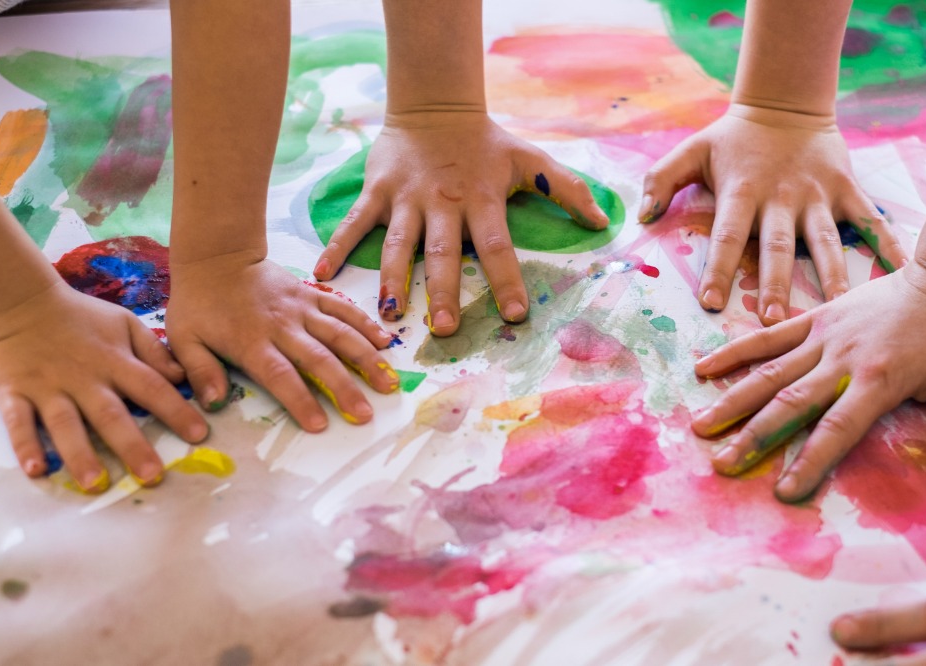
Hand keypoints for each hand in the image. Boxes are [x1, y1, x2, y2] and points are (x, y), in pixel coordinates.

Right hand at [0, 284, 209, 492]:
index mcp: (115, 362)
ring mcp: (47, 388)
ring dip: (81, 455)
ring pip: (66, 425)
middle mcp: (84, 379)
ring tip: (95, 484)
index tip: (199, 436)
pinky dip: (25, 446)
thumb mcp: (124, 323)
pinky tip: (36, 470)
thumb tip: (184, 377)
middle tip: (152, 475)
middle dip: (132, 446)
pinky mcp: (13, 394)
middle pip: (111, 415)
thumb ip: (153, 351)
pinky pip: (18, 422)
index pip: (152, 388)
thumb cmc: (79, 317)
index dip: (176, 411)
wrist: (17, 303)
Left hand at [166, 253, 398, 429]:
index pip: (280, 375)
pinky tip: (385, 342)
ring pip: (340, 333)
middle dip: (345, 388)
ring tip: (389, 383)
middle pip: (320, 358)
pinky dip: (366, 324)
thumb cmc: (199, 304)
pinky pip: (343, 309)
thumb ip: (200, 371)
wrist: (216, 257)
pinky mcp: (312, 294)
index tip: (320, 424)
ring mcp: (302, 308)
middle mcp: (283, 326)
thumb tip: (213, 405)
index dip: (301, 400)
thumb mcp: (183, 339)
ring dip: (366, 359)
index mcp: (252, 341)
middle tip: (366, 414)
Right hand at [313, 112, 608, 335]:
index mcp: (481, 198)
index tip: (513, 315)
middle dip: (445, 291)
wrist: (435, 105)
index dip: (505, 279)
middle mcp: (443, 202)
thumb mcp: (530, 160)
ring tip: (392, 315)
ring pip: (399, 245)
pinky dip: (338, 246)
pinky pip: (355, 223)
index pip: (496, 245)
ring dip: (394, 280)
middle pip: (445, 253)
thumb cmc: (486, 141)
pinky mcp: (376, 191)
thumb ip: (567, 189)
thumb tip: (603, 220)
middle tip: (445, 328)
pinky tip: (322, 274)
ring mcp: (405, 198)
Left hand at [640, 104, 907, 323]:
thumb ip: (662, 179)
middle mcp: (780, 198)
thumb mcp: (692, 150)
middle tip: (773, 321)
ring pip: (824, 241)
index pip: (726, 235)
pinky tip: (903, 272)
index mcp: (742, 193)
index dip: (717, 268)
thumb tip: (641, 214)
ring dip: (828, 276)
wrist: (785, 106)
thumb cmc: (733, 139)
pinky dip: (888, 245)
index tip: (710, 303)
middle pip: (776, 246)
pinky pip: (870, 221)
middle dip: (776, 283)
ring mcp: (817, 196)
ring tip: (835, 311)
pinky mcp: (846, 190)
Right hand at [692, 260, 925, 501]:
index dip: (810, 461)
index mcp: (878, 380)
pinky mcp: (814, 318)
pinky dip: (735, 352)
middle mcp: (842, 360)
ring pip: (769, 373)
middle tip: (722, 465)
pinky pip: (768, 338)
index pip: (837, 429)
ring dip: (734, 400)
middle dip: (754, 437)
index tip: (784, 492)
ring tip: (702, 426)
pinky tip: (704, 370)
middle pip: (789, 404)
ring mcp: (822, 337)